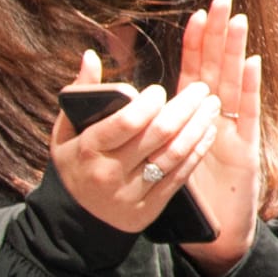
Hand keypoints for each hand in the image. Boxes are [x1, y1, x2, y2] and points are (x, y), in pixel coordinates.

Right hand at [48, 52, 219, 242]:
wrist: (75, 221)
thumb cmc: (75, 164)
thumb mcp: (65, 132)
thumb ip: (80, 94)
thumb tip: (91, 55)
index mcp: (88, 150)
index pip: (126, 122)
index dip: (148, 103)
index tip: (160, 90)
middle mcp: (110, 172)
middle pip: (157, 134)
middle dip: (185, 107)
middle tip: (202, 89)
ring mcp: (132, 192)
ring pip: (174, 154)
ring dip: (198, 126)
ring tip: (212, 105)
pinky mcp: (150, 206)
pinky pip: (180, 175)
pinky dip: (198, 150)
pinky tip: (208, 131)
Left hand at [171, 0, 264, 274]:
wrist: (214, 235)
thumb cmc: (188, 198)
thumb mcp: (160, 159)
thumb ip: (147, 133)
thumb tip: (123, 102)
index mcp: (194, 120)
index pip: (195, 73)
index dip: (196, 44)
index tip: (195, 13)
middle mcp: (217, 120)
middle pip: (218, 69)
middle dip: (219, 35)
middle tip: (222, 0)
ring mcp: (233, 132)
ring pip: (233, 84)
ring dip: (236, 51)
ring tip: (237, 21)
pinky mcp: (245, 150)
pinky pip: (246, 114)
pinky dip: (250, 89)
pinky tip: (251, 64)